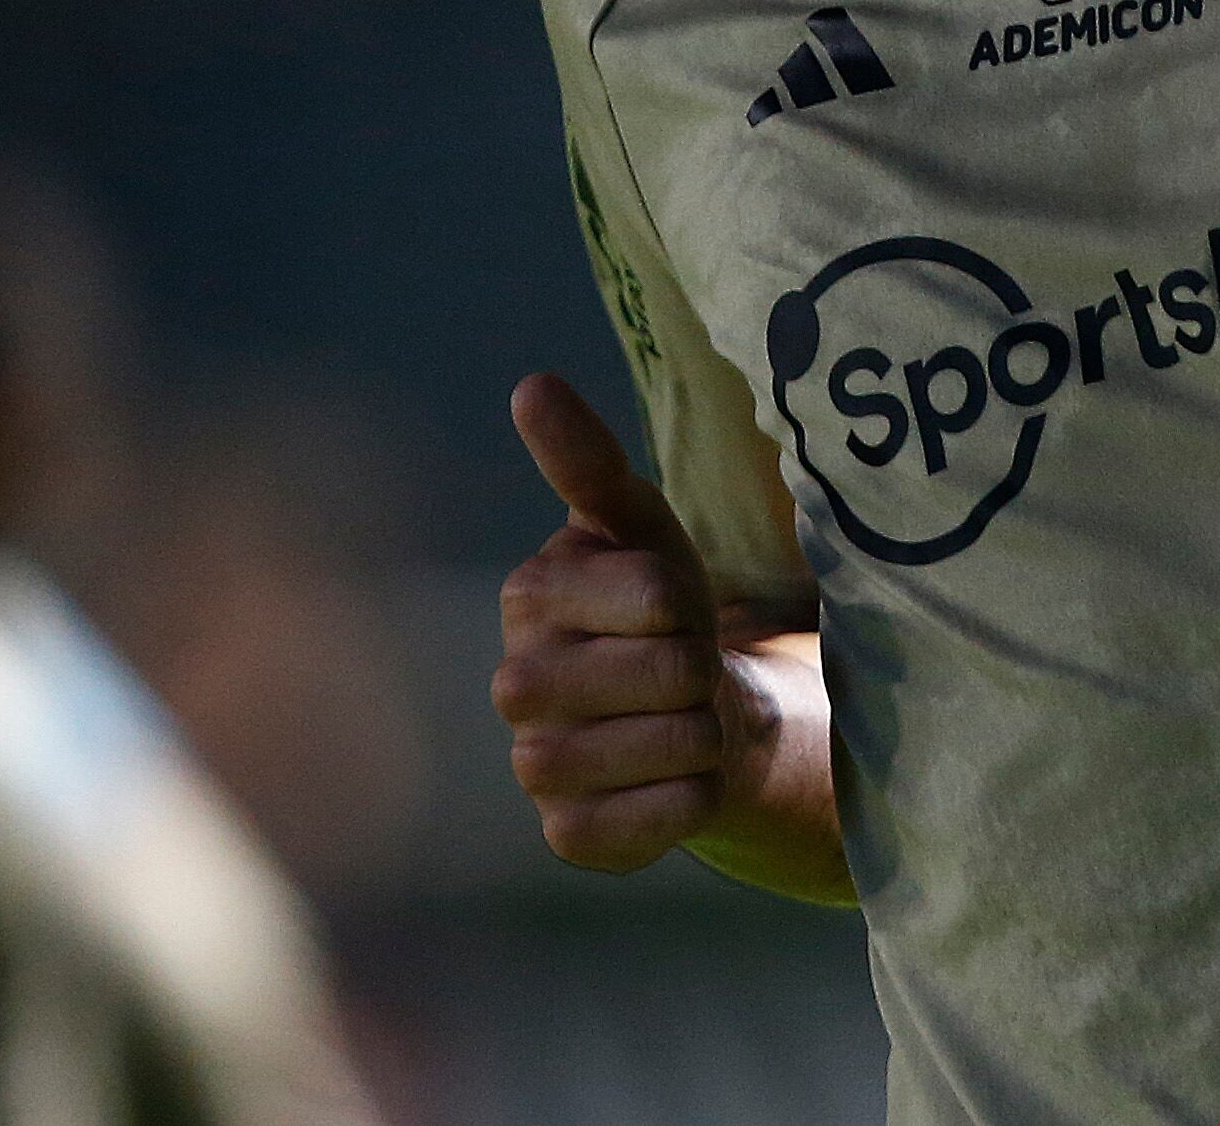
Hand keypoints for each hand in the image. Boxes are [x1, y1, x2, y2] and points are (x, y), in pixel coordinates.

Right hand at [492, 372, 778, 873]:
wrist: (685, 711)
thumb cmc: (659, 606)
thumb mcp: (637, 524)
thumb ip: (586, 459)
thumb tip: (531, 384)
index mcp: (528, 595)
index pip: (661, 592)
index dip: (694, 599)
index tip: (676, 605)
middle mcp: (515, 684)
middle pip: (670, 672)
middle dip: (703, 667)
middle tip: (687, 669)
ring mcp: (535, 766)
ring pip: (669, 746)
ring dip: (704, 732)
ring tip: (684, 719)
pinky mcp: (569, 836)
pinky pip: (661, 820)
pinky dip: (694, 797)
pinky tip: (679, 776)